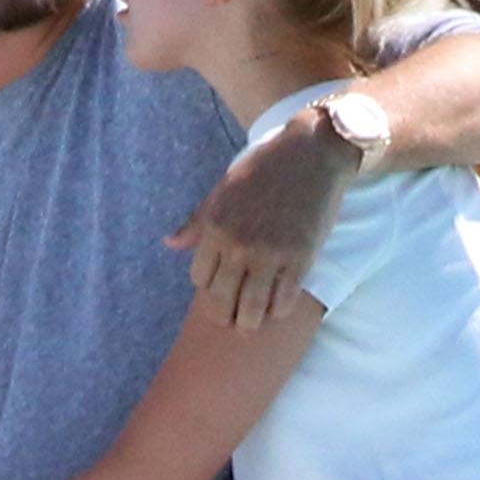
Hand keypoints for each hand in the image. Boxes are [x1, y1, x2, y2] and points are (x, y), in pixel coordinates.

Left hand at [169, 118, 352, 329]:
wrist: (310, 154)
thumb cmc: (264, 169)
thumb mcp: (222, 190)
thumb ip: (196, 222)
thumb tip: (169, 244)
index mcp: (215, 227)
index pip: (200, 278)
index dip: (208, 290)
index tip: (218, 292)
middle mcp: (238, 244)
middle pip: (221, 299)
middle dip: (224, 316)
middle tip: (232, 322)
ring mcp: (269, 253)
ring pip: (251, 308)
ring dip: (249, 323)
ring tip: (251, 325)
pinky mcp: (300, 258)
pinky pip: (283, 300)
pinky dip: (278, 311)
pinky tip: (277, 309)